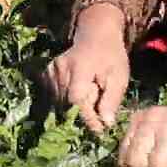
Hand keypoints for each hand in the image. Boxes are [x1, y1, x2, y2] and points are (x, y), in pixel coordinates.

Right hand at [45, 9, 131, 132]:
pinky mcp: (46, 72)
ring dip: (73, 105)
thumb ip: (112, 99)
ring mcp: (51, 70)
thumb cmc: (111, 57)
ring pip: (59, 102)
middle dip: (83, 111)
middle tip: (98, 104)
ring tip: (88, 91)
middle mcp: (61, 68)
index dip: (87, 117)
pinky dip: (64, 99)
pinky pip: (53, 96)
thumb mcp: (119, 77)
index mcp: (80, 67)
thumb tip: (106, 123)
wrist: (96, 35)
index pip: (77, 100)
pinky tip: (77, 89)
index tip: (99, 131)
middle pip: (67, 103)